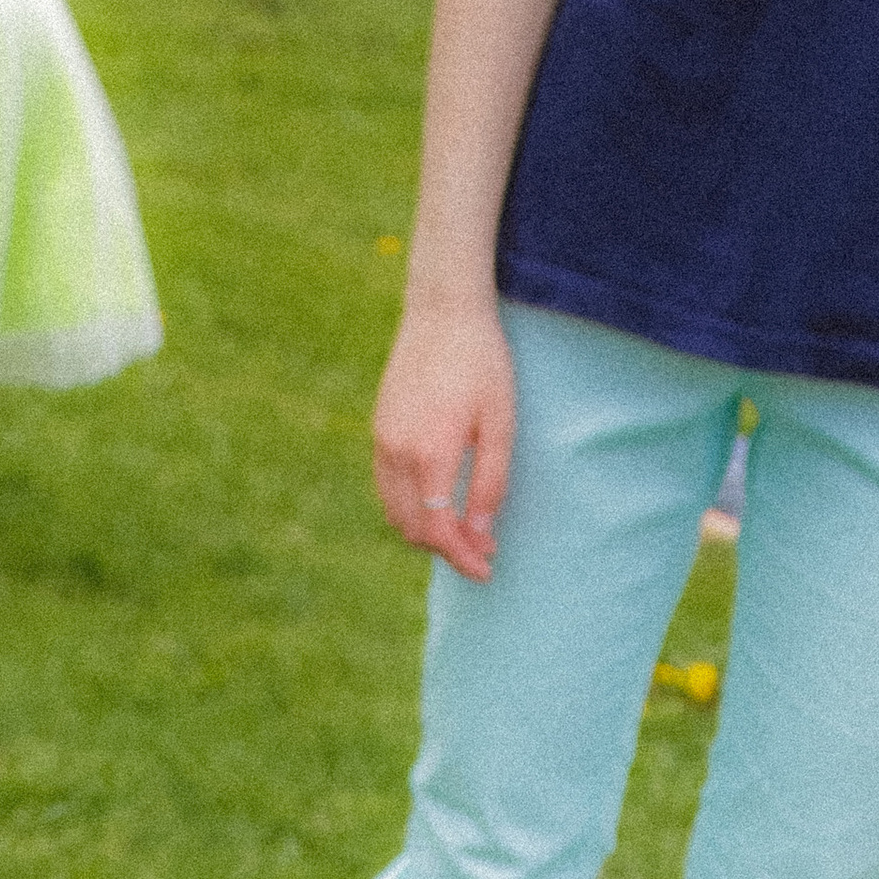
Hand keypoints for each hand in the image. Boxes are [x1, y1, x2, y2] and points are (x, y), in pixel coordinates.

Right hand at [372, 304, 517, 584]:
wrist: (442, 309)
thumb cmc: (481, 362)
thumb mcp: (500, 424)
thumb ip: (489, 484)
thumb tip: (479, 534)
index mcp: (430, 454)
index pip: (438, 530)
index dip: (462, 558)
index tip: (486, 569)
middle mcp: (398, 453)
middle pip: (413, 529)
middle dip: (447, 550)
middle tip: (482, 551)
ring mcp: (382, 441)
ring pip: (396, 512)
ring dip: (426, 532)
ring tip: (463, 530)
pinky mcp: (379, 430)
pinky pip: (388, 488)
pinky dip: (410, 508)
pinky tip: (438, 503)